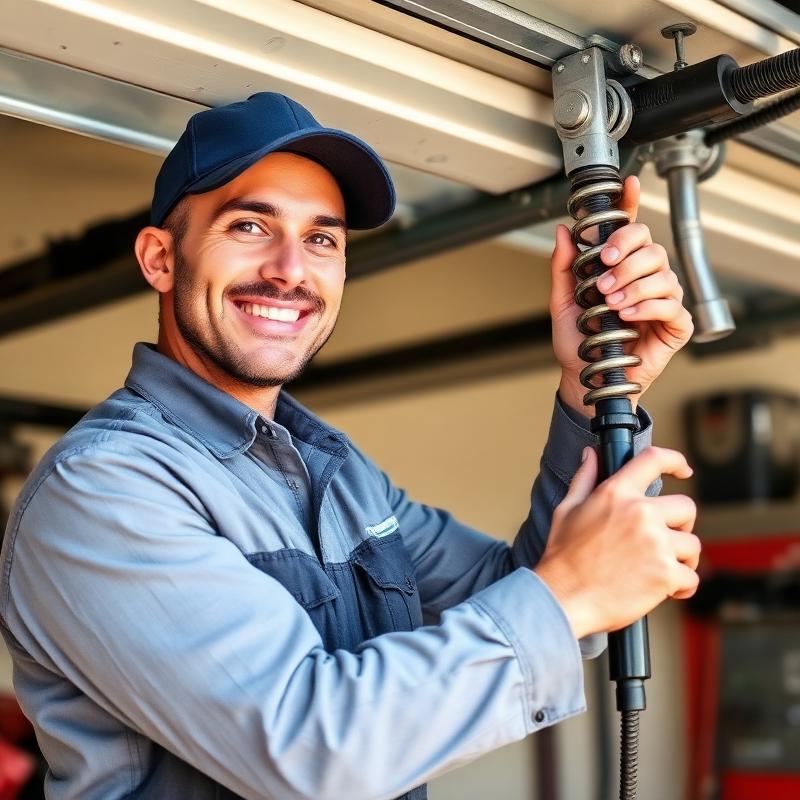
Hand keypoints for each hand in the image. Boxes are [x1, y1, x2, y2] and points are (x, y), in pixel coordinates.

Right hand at [534, 446, 699, 638]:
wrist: (563, 597)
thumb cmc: (563, 557)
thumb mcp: (568, 509)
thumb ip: (584, 478)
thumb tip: (590, 455)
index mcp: (616, 493)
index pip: (653, 460)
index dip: (675, 460)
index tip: (683, 470)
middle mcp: (640, 513)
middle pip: (686, 507)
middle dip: (680, 524)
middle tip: (665, 540)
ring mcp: (655, 543)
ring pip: (692, 545)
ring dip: (681, 559)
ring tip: (659, 569)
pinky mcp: (665, 574)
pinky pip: (691, 578)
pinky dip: (681, 587)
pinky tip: (663, 590)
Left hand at [550, 175, 693, 415]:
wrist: (585, 375)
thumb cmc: (579, 341)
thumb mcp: (562, 301)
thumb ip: (563, 267)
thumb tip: (562, 232)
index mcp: (620, 267)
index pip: (630, 230)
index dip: (630, 205)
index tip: (627, 186)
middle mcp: (645, 278)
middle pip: (650, 246)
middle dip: (625, 257)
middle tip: (602, 278)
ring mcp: (663, 299)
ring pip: (661, 274)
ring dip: (632, 286)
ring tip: (611, 303)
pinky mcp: (675, 324)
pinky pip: (671, 304)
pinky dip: (647, 307)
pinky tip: (628, 315)